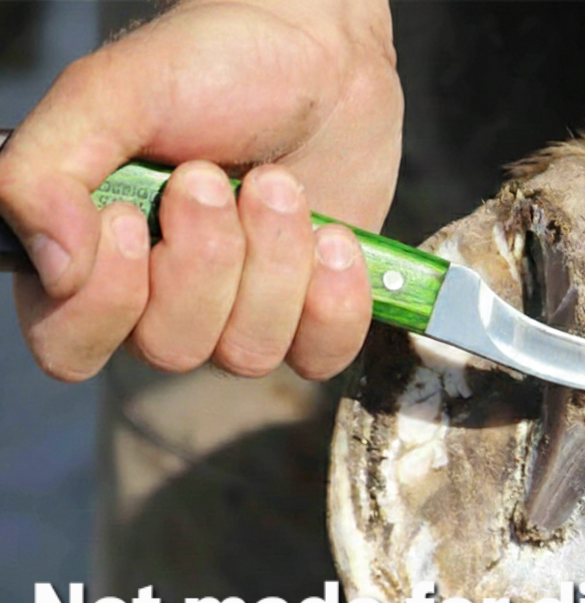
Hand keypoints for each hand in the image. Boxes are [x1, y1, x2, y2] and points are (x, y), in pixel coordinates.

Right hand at [0, 0, 401, 381]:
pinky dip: (334, 301)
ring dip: (274, 262)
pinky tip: (334, 238)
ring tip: (278, 184)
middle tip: (215, 177)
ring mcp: (243, 314)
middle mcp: (162, 300)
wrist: (322, 57)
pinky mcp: (313, 317)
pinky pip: (322, 357)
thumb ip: (43, 172)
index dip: (107, 299)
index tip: (131, 215)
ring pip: (249, 353)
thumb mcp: (109, 94)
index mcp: (92, 257)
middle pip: (170, 349)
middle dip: (206, 258)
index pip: (70, 346)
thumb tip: (53, 267)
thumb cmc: (211, 67)